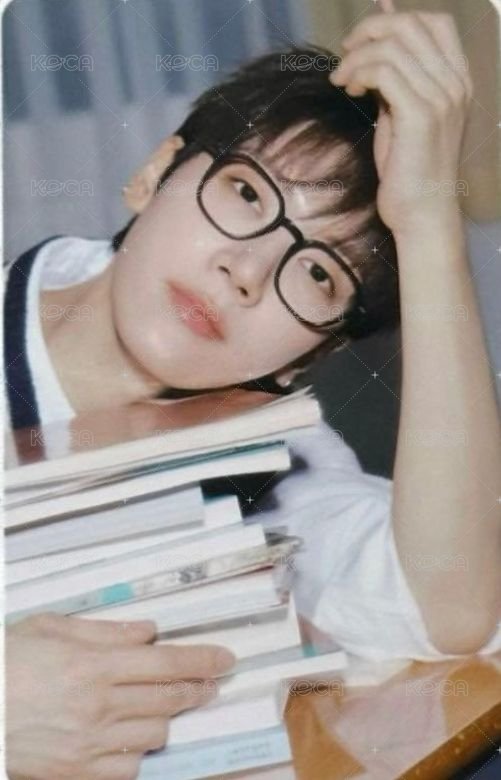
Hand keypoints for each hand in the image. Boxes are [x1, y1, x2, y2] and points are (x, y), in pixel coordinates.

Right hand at [6, 612, 234, 779]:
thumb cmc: (7, 660)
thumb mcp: (50, 628)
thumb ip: (105, 631)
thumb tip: (149, 632)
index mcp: (94, 665)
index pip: (166, 662)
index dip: (202, 660)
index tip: (227, 659)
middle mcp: (99, 706)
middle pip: (169, 699)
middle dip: (197, 689)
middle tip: (210, 682)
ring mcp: (90, 745)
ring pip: (155, 735)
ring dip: (169, 718)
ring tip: (167, 705)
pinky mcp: (77, 774)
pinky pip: (129, 769)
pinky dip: (139, 752)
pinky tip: (133, 737)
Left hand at [330, 9, 472, 235]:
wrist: (421, 214)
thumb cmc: (408, 170)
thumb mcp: (400, 113)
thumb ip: (392, 75)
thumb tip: (373, 38)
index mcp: (457, 80)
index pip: (435, 22)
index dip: (393, 20)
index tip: (361, 43)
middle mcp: (455, 83)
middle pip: (410, 24)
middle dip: (368, 32)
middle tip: (344, 57)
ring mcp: (442, 98)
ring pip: (392, 46)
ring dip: (356, 57)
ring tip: (342, 81)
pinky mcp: (421, 116)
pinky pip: (384, 71)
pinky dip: (359, 73)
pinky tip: (350, 91)